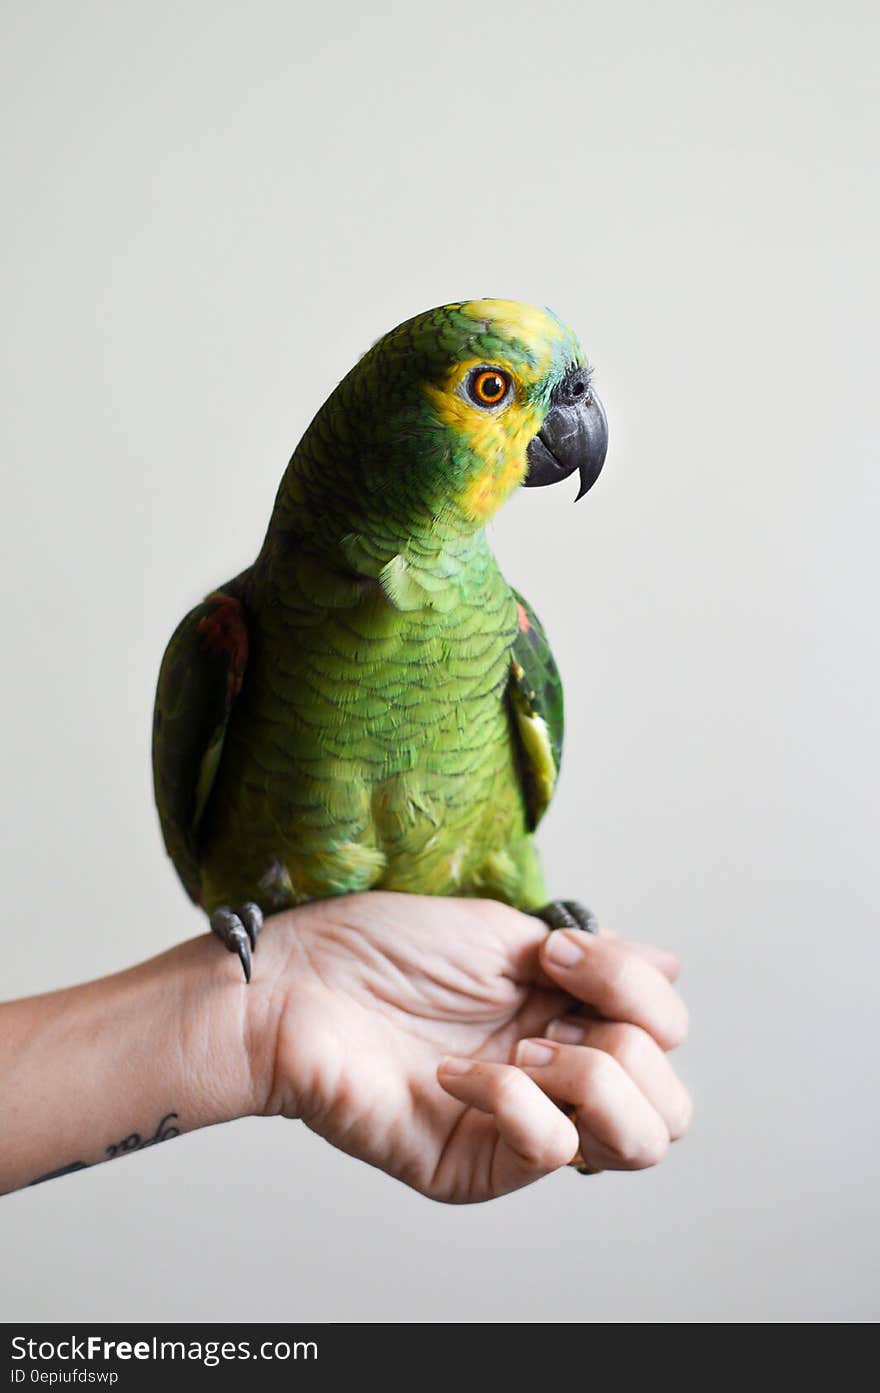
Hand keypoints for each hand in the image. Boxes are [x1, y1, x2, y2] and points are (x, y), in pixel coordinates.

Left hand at [246, 893, 690, 1202]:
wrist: (297, 986)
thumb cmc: (384, 949)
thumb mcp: (507, 934)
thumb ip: (599, 962)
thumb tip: (674, 966)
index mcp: (568, 1018)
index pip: (666, 1035)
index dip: (636, 991)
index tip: (558, 953)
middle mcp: (558, 1079)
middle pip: (670, 1107)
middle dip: (630, 1044)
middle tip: (549, 1015)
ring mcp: (522, 1129)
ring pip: (636, 1144)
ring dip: (591, 1078)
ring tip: (520, 1050)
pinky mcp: (477, 1168)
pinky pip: (550, 1152)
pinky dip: (515, 1100)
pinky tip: (457, 1074)